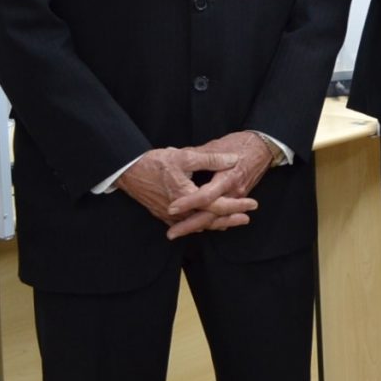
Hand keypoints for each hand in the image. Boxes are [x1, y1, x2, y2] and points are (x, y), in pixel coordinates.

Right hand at [117, 146, 257, 239]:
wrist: (127, 170)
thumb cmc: (155, 162)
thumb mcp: (185, 156)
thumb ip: (211, 159)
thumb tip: (233, 160)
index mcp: (186, 196)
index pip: (217, 206)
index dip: (236, 205)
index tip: (253, 204)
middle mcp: (179, 211)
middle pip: (210, 220)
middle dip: (230, 219)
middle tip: (247, 218)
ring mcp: (170, 215)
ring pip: (198, 224)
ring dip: (216, 223)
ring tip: (232, 220)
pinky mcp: (163, 215)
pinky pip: (186, 224)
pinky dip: (200, 223)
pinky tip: (208, 221)